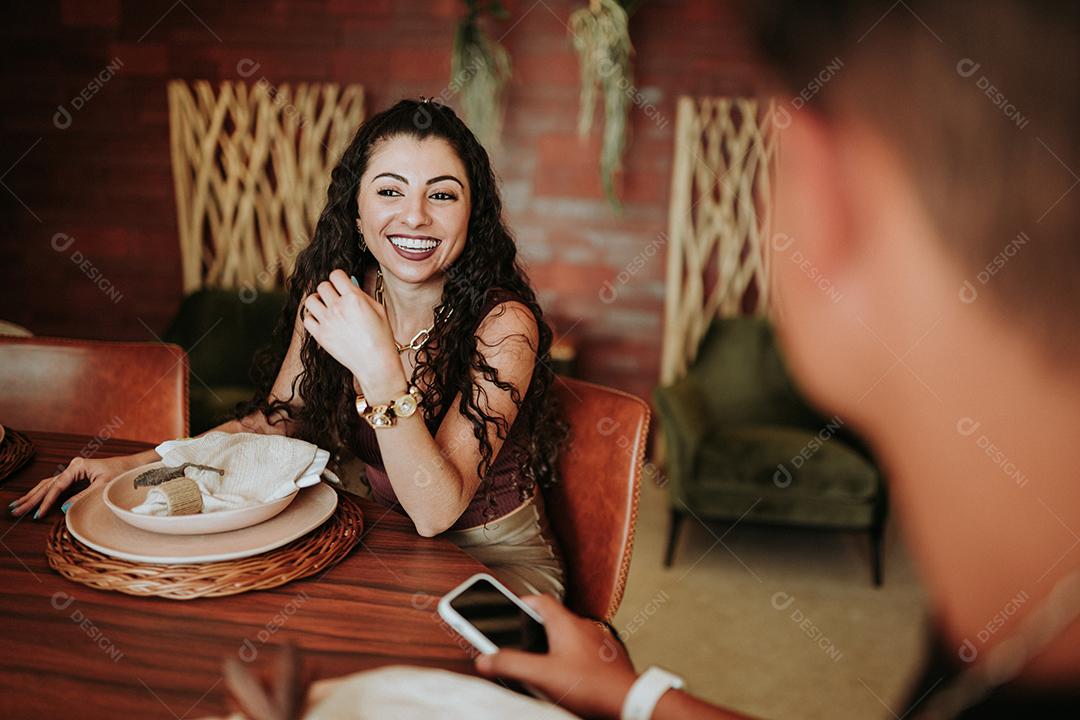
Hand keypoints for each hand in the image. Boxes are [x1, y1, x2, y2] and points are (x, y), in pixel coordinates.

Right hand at [10, 454, 137, 518]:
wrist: (132, 467)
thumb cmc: (121, 475)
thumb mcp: (103, 487)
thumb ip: (83, 497)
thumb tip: (63, 508)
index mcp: (78, 467)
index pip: (57, 486)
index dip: (46, 501)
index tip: (37, 514)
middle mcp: (72, 467)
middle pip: (47, 484)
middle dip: (31, 498)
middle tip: (15, 510)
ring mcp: (73, 471)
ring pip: (48, 485)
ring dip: (33, 496)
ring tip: (17, 506)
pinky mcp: (75, 477)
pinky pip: (55, 486)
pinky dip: (44, 494)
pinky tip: (32, 500)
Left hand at [301, 269, 402, 393]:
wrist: (376, 363)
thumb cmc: (381, 337)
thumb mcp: (378, 310)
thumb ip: (362, 295)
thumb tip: (349, 286)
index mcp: (354, 298)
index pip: (336, 275)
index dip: (339, 278)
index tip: (341, 284)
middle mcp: (338, 307)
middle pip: (322, 285)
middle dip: (329, 289)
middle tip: (335, 297)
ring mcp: (327, 322)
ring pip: (310, 300)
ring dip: (317, 300)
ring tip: (325, 307)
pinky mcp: (320, 336)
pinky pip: (307, 319)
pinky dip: (312, 317)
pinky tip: (322, 320)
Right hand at [475, 595, 637, 719]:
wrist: (628, 700)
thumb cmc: (590, 685)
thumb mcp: (542, 676)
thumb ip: (511, 665)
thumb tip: (485, 659)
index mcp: (565, 624)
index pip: (540, 600)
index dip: (523, 602)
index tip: (510, 608)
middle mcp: (583, 627)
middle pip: (554, 619)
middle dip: (535, 629)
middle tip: (521, 640)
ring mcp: (597, 642)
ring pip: (570, 636)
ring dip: (554, 644)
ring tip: (541, 662)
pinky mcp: (607, 658)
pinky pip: (584, 651)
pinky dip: (572, 658)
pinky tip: (567, 676)